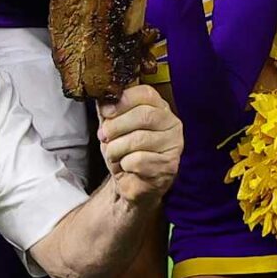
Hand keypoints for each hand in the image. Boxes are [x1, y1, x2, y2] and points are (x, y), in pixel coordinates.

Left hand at [97, 84, 181, 198]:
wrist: (131, 183)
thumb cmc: (125, 153)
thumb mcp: (114, 127)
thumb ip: (110, 110)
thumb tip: (103, 98)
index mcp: (159, 108)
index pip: (146, 94)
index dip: (123, 101)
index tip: (106, 111)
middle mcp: (171, 124)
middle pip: (143, 115)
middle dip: (116, 126)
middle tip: (104, 136)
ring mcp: (173, 145)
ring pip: (139, 139)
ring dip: (117, 148)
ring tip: (114, 154)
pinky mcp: (169, 166)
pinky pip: (139, 160)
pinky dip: (125, 164)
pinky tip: (127, 167)